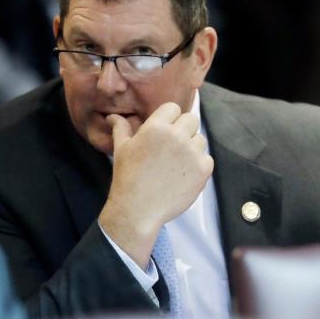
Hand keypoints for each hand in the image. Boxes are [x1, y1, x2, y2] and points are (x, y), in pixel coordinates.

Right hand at [98, 102, 213, 267]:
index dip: (169, 119)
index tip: (163, 133)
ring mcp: (192, 153)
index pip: (173, 108)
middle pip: (191, 119)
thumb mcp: (121, 149)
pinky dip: (198, 165)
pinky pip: (207, 158)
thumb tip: (112, 116)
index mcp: (156, 127)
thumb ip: (121, 128)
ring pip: (200, 139)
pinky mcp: (203, 170)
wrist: (137, 210)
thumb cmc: (127, 177)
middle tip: (172, 147)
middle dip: (183, 129)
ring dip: (191, 147)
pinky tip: (183, 175)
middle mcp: (177, 136)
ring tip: (176, 163)